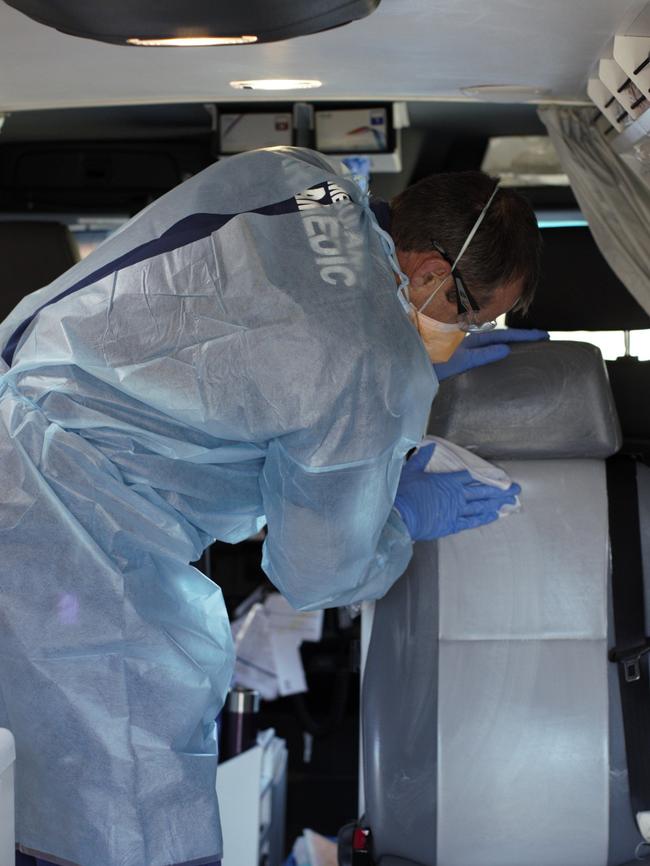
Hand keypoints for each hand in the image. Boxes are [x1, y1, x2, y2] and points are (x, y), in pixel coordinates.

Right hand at [394, 444, 520, 540]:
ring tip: (510, 502)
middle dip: (500, 490)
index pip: (471, 477)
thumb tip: (429, 446)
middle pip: (482, 491)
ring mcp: (457, 511)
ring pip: (481, 506)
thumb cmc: (405, 492)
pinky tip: (494, 516)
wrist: (401, 515)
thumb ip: (422, 459)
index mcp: (448, 481)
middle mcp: (457, 495)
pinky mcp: (452, 524)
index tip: (499, 477)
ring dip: (496, 504)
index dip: (486, 476)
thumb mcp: (411, 471)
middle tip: (516, 490)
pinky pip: (472, 521)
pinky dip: (484, 518)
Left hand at [432, 328, 548, 381]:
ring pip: (493, 344)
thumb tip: (506, 349)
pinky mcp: (459, 360)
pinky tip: (504, 357)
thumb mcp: (460, 360)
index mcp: (473, 340)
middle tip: (543, 338)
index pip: (505, 336)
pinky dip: (497, 352)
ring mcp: (465, 350)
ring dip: (511, 344)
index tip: (544, 336)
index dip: (525, 336)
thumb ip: (482, 355)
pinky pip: (484, 353)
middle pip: (502, 337)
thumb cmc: (432, 363)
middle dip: (522, 338)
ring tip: (529, 346)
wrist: (412, 367)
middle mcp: (470, 343)